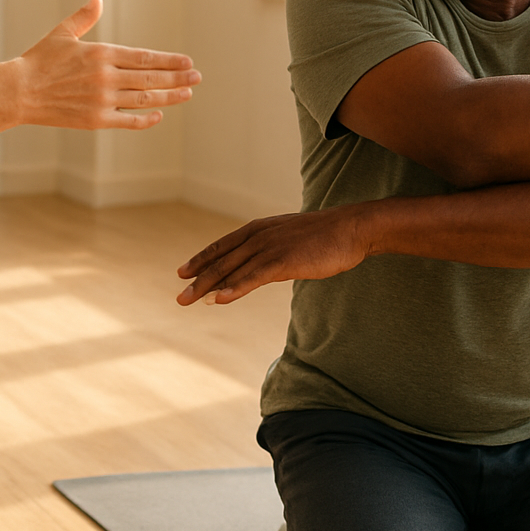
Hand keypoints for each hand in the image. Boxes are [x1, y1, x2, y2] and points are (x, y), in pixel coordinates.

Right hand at [15, 0, 199, 129]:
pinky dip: (146, 119)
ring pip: (145, 99)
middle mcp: (106, 77)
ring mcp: (102, 100)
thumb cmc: (39, 61)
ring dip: (170, 96)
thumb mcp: (62, 34)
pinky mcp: (96, 120)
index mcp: (101, 54)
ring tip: (188, 93)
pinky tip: (159, 114)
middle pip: (151, 78)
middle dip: (177, 78)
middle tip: (197, 77)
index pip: (145, 57)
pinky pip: (128, 120)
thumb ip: (84, 18)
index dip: (169, 60)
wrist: (19, 92)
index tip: (187, 62)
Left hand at [176, 206, 369, 305]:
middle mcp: (258, 236)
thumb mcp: (290, 240)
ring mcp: (269, 248)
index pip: (222, 246)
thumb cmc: (325, 237)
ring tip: (189, 300)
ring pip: (231, 270)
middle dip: (197, 278)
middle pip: (221, 260)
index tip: (182, 272)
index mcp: (259, 229)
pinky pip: (253, 278)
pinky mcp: (282, 261)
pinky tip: (219, 300)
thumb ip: (272, 251)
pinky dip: (234, 288)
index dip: (201, 259)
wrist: (350, 229)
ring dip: (208, 286)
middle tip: (179, 297)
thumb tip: (261, 268)